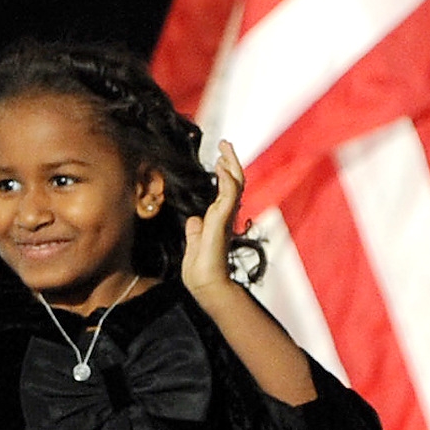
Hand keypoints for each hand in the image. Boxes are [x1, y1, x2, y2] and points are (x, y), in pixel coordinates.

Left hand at [183, 142, 245, 296]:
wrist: (206, 285)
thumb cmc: (201, 270)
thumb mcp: (194, 244)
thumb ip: (195, 231)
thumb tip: (194, 220)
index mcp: (220, 221)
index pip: (226, 191)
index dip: (224, 173)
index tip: (219, 158)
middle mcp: (226, 217)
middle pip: (235, 182)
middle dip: (231, 161)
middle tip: (225, 144)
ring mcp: (226, 218)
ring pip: (235, 184)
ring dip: (230, 164)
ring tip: (224, 147)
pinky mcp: (222, 221)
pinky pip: (228, 195)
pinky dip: (227, 179)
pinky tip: (223, 166)